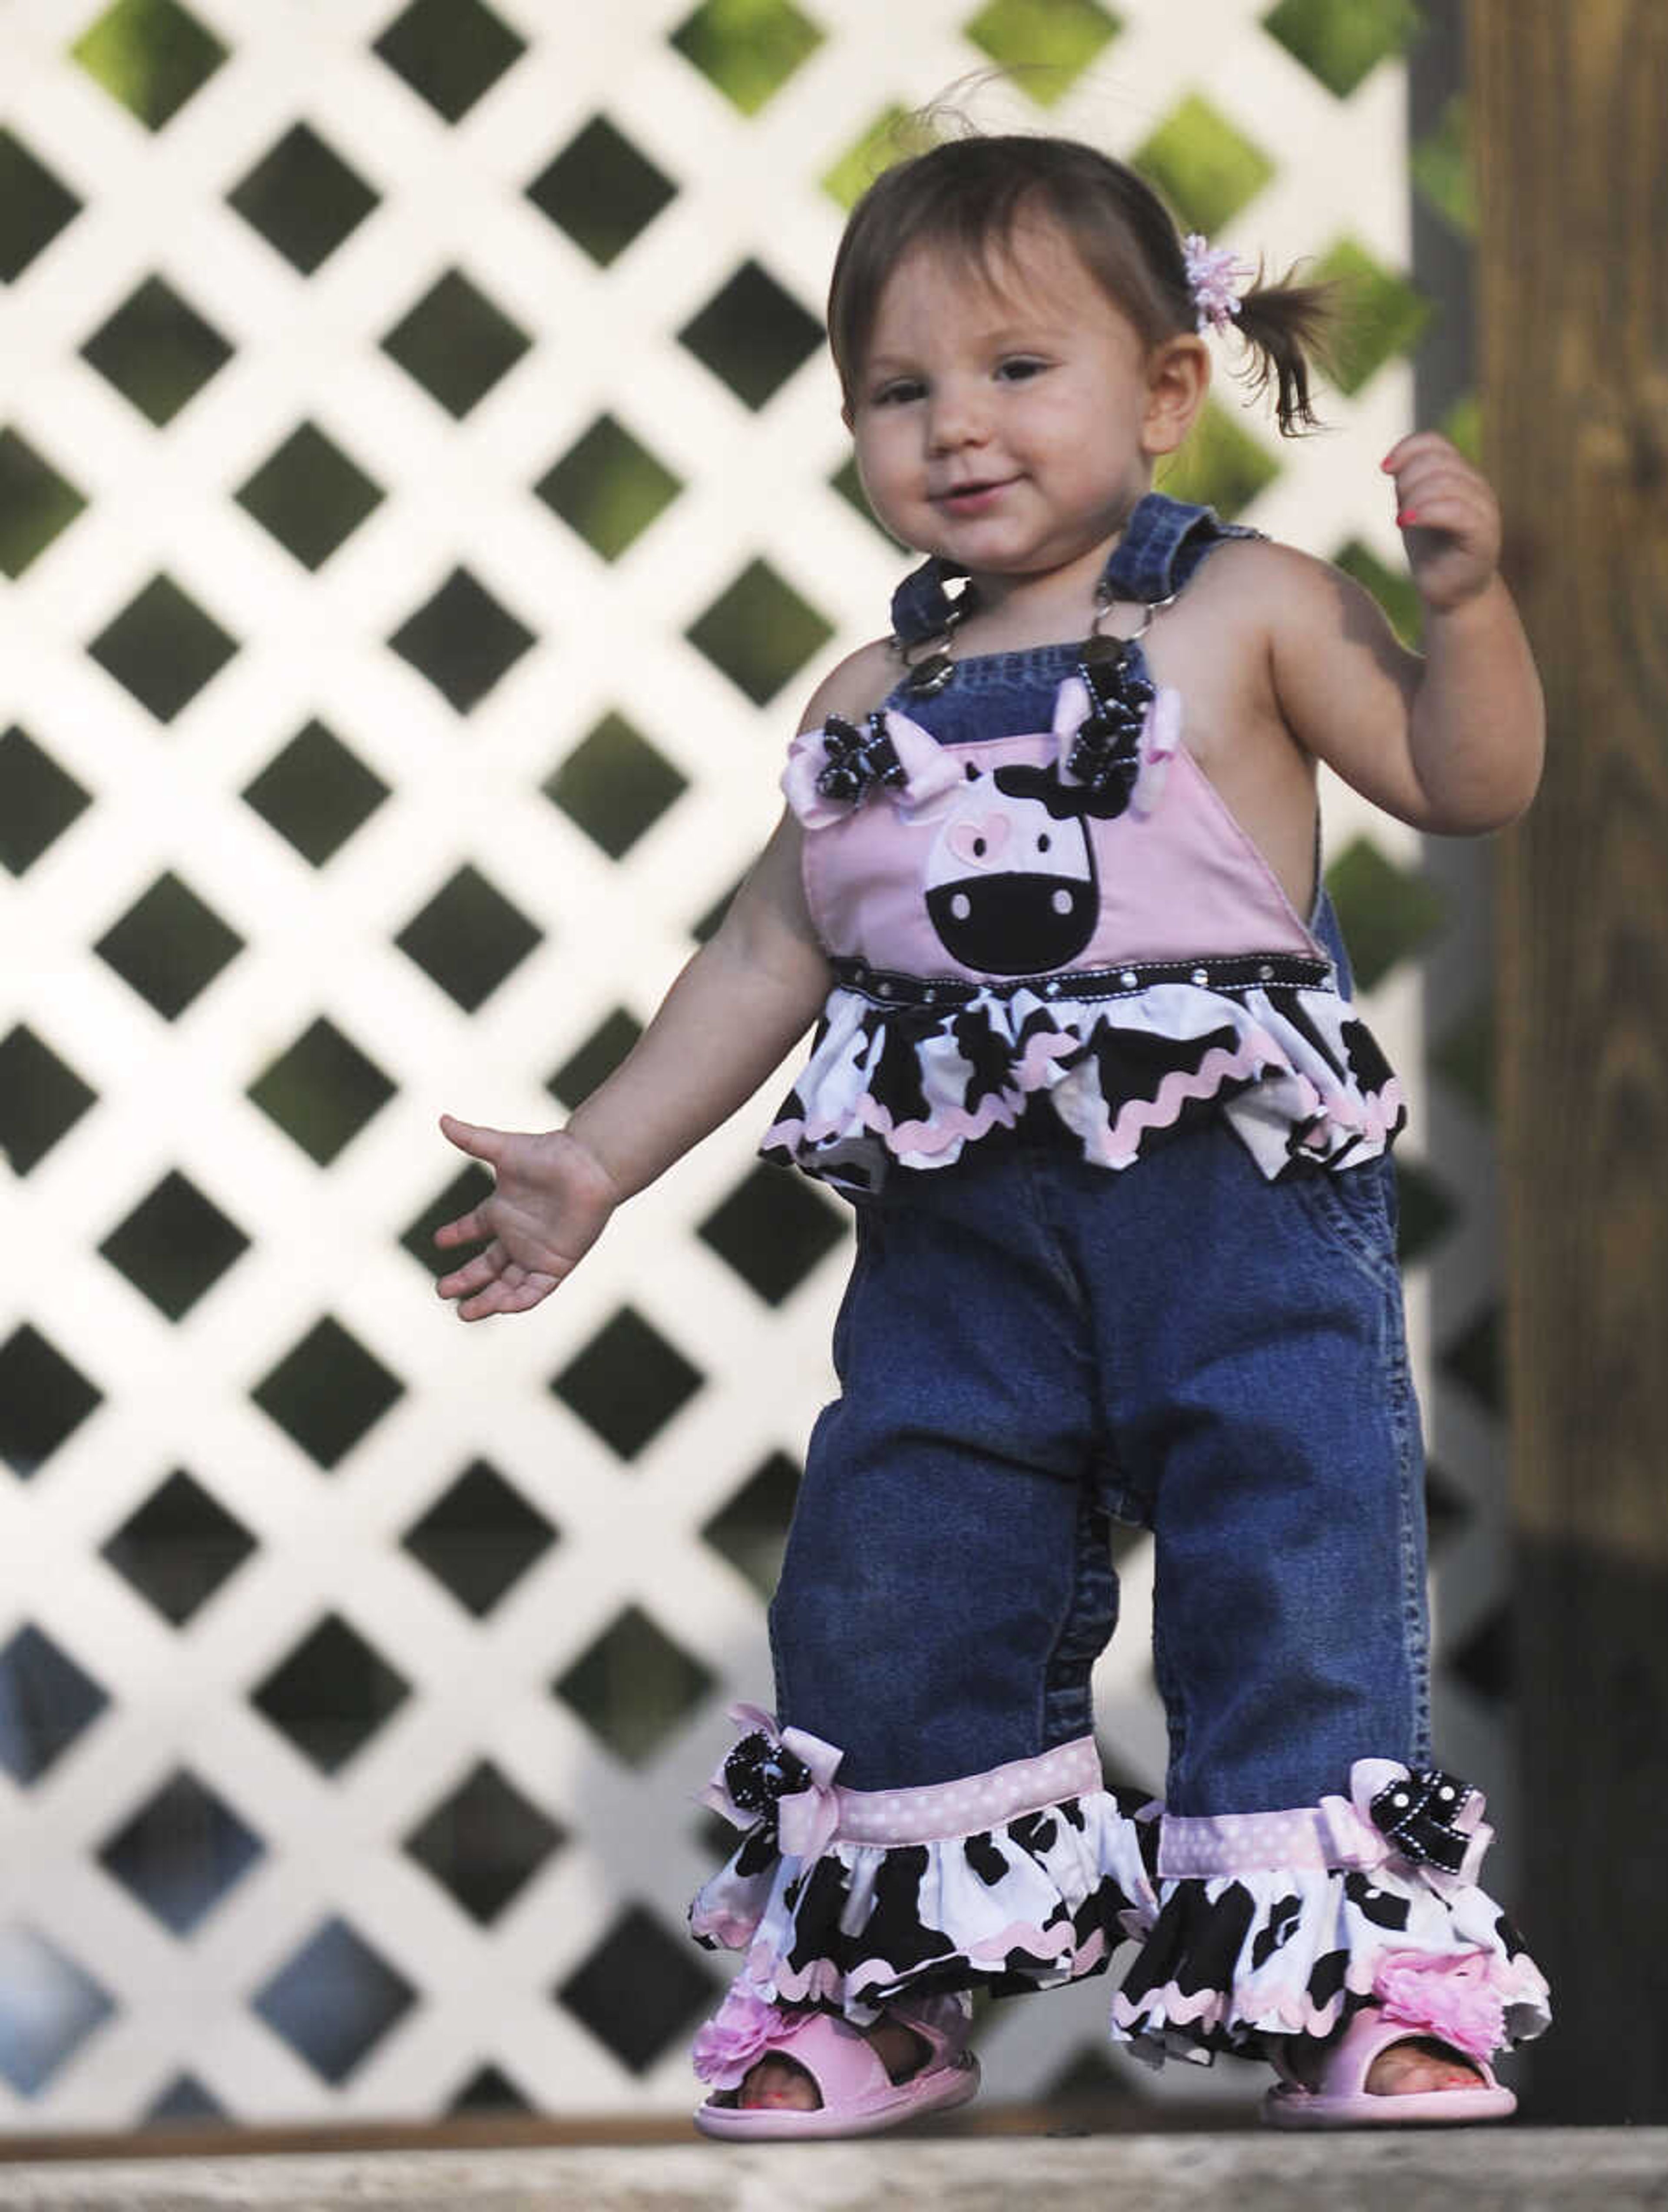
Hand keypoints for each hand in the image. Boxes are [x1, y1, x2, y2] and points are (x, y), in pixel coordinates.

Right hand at [433, 1115, 619, 1319]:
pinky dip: (517, 1302)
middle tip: (441, 1290)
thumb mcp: (503, 1150)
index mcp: (503, 1209)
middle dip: (464, 1279)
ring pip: (507, 1284)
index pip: (474, 1227)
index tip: (438, 1240)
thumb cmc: (549, 1155)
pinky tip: (498, 1307)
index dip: (456, 1234)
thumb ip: (471, 1139)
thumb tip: (442, 1119)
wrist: (589, 1167)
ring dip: (486, 1301)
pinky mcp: (556, 1264)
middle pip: (487, 1265)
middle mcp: (518, 1234)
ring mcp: (536, 1251)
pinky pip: (534, 1291)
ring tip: (463, 1313)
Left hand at [1381, 432, 1501, 613]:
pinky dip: (1426, 512)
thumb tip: (1391, 463)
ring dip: (1415, 498)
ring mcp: (1484, 510)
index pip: (1435, 443)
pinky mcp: (1484, 536)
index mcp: (1460, 475)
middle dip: (1408, 480)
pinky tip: (1405, 521)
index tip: (1383, 470)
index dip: (1406, 449)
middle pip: (1437, 462)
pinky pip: (1456, 511)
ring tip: (1403, 520)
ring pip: (1446, 483)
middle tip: (1400, 508)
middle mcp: (1476, 487)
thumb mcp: (1414, 509)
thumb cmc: (1431, 551)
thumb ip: (1410, 482)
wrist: (1452, 592)